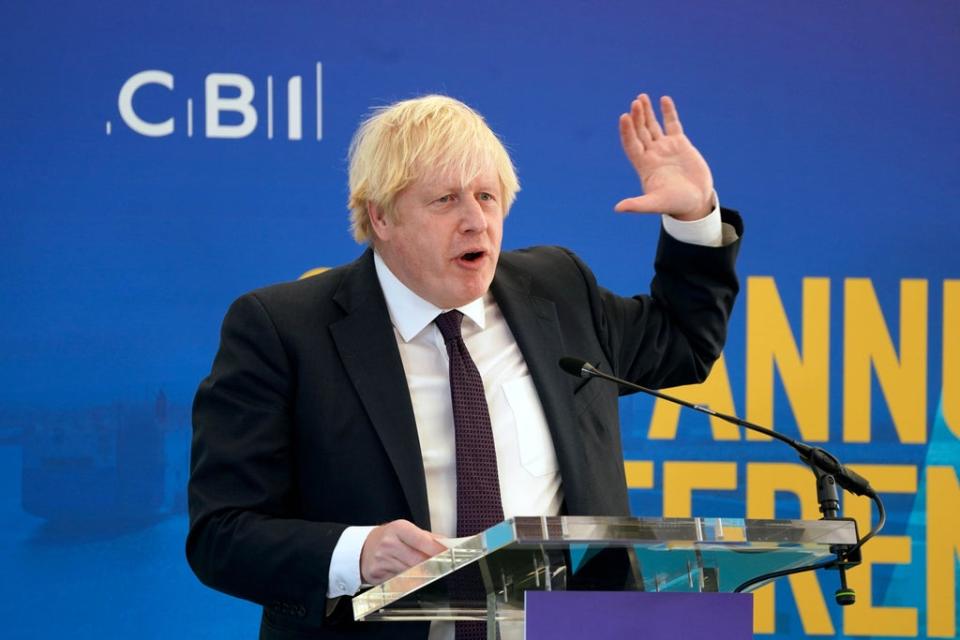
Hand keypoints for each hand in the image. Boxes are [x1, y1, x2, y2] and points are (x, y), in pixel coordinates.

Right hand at [359, 519, 447, 584]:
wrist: (362, 548)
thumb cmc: (388, 538)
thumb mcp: (405, 530)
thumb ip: (428, 537)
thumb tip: (448, 544)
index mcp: (399, 528)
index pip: (424, 541)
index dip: (439, 550)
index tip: (450, 556)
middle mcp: (389, 543)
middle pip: (419, 561)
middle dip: (433, 566)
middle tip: (442, 568)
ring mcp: (382, 560)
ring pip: (411, 573)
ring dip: (422, 575)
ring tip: (427, 573)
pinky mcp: (378, 575)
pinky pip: (400, 582)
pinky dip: (408, 581)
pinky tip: (409, 577)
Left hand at [615, 94, 713, 219]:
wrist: (695, 202)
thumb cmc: (674, 204)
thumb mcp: (655, 204)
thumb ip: (637, 205)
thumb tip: (617, 209)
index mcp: (644, 166)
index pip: (631, 144)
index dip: (627, 131)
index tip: (624, 117)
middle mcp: (652, 154)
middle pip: (640, 132)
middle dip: (637, 117)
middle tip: (636, 102)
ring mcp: (665, 148)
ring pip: (653, 126)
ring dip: (647, 112)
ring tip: (641, 97)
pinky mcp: (680, 144)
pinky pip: (672, 124)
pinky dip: (668, 112)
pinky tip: (664, 99)